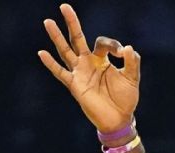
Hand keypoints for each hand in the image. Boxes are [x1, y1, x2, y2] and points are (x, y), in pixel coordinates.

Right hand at [38, 3, 139, 133]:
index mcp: (102, 60)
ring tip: (48, 22)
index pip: (102, 43)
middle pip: (77, 38)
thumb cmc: (125, 99)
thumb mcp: (132, 78)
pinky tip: (41, 53)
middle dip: (72, 22)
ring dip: (57, 37)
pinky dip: (51, 63)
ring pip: (65, 51)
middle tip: (64, 6)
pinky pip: (60, 72)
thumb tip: (127, 48)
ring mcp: (80, 73)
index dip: (112, 45)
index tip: (121, 53)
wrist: (118, 119)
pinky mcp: (75, 85)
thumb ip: (132, 62)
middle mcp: (89, 63)